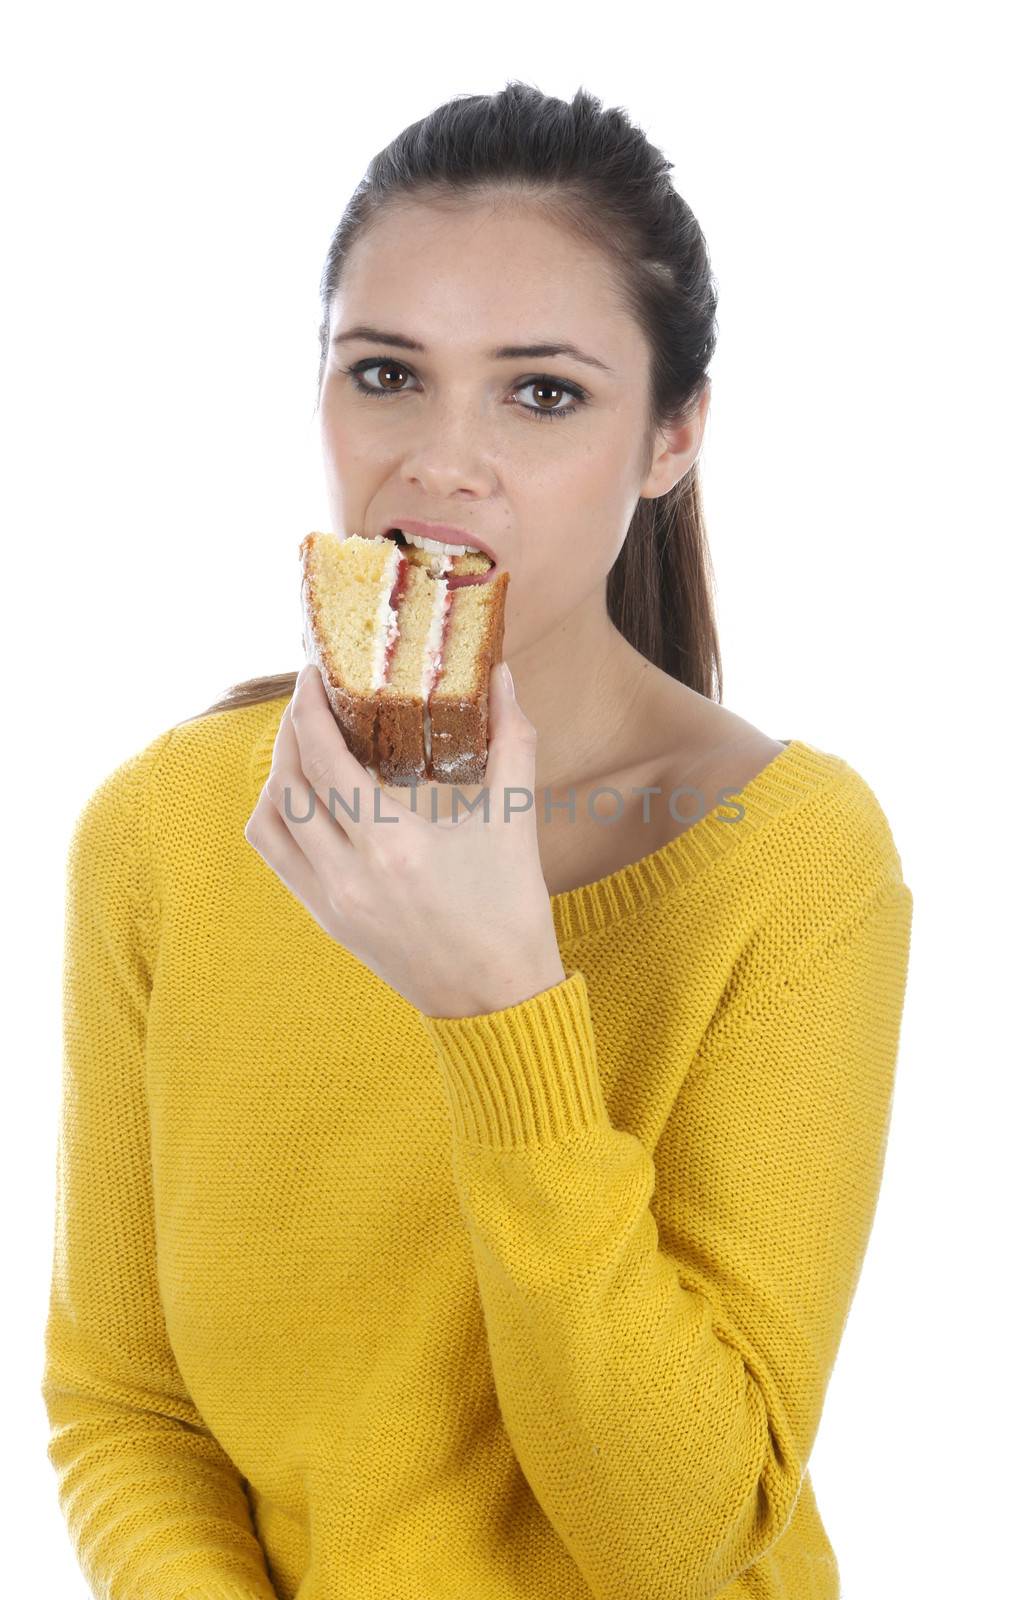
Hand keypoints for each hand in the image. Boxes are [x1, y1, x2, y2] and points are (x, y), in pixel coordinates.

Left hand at [244, 661, 566, 1017]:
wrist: (498, 1002)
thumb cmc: (512, 912)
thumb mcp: (515, 821)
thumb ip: (512, 740)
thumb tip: (502, 676)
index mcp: (394, 846)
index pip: (323, 760)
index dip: (308, 709)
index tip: (314, 674)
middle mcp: (349, 875)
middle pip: (287, 785)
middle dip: (288, 732)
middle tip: (307, 699)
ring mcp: (331, 902)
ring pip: (269, 824)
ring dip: (277, 776)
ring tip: (303, 746)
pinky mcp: (328, 921)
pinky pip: (279, 859)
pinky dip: (281, 818)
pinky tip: (308, 797)